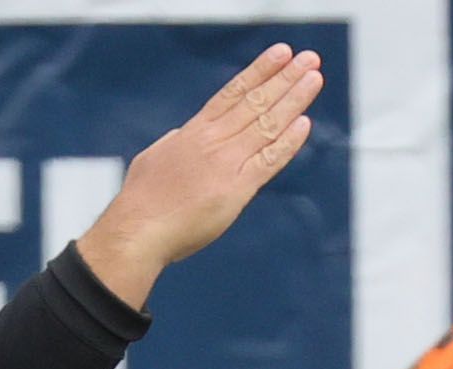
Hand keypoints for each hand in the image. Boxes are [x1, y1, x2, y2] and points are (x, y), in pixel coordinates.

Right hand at [74, 45, 322, 311]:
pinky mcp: (235, 191)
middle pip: (255, 102)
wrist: (139, 229)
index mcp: (194, 131)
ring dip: (293, 101)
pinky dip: (287, 143)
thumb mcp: (157, 157)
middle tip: (309, 60)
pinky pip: (267, 162)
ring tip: (313, 79)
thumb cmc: (143, 200)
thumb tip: (184, 135)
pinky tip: (304, 124)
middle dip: (284, 78)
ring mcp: (225, 164)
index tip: (280, 55)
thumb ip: (177, 143)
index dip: (259, 71)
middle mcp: (212, 141)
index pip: (233, 93)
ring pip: (265, 125)